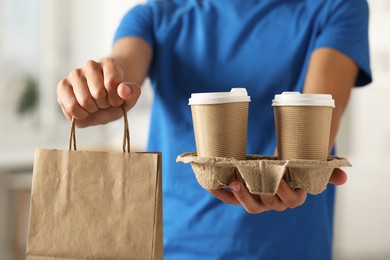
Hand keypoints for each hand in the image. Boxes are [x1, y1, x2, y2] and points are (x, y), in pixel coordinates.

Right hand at [57, 57, 140, 127]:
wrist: (103, 100)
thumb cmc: (116, 98)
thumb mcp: (130, 98)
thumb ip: (132, 93)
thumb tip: (122, 90)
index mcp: (110, 64)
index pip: (112, 83)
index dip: (116, 98)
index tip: (117, 100)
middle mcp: (91, 65)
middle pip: (98, 93)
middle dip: (104, 104)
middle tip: (104, 103)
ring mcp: (75, 74)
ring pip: (84, 100)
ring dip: (92, 109)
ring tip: (95, 105)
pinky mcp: (63, 85)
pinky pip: (70, 105)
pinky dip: (79, 114)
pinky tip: (84, 110)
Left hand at [208, 168, 346, 213]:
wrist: (280, 163)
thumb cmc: (296, 164)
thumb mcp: (311, 166)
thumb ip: (327, 171)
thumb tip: (344, 176)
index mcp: (292, 198)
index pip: (289, 200)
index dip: (282, 191)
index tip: (278, 176)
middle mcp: (274, 203)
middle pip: (265, 204)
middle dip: (255, 194)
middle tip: (246, 180)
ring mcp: (257, 200)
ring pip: (247, 204)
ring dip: (237, 195)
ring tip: (231, 182)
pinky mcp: (242, 195)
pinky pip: (230, 198)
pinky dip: (221, 192)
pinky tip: (212, 184)